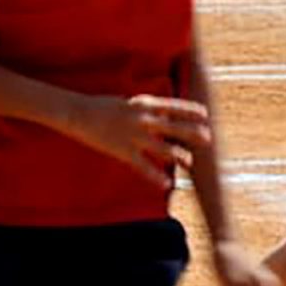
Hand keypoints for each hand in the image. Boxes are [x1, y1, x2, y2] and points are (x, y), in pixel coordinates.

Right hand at [67, 93, 211, 185]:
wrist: (77, 113)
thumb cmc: (102, 106)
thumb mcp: (127, 102)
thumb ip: (145, 108)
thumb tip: (160, 113)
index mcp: (143, 104)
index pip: (174, 106)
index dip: (191, 110)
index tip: (206, 114)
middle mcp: (143, 119)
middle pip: (175, 127)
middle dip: (193, 134)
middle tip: (208, 139)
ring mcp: (134, 136)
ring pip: (164, 149)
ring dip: (179, 157)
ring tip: (190, 163)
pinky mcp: (123, 151)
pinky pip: (144, 166)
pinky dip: (156, 176)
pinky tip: (167, 184)